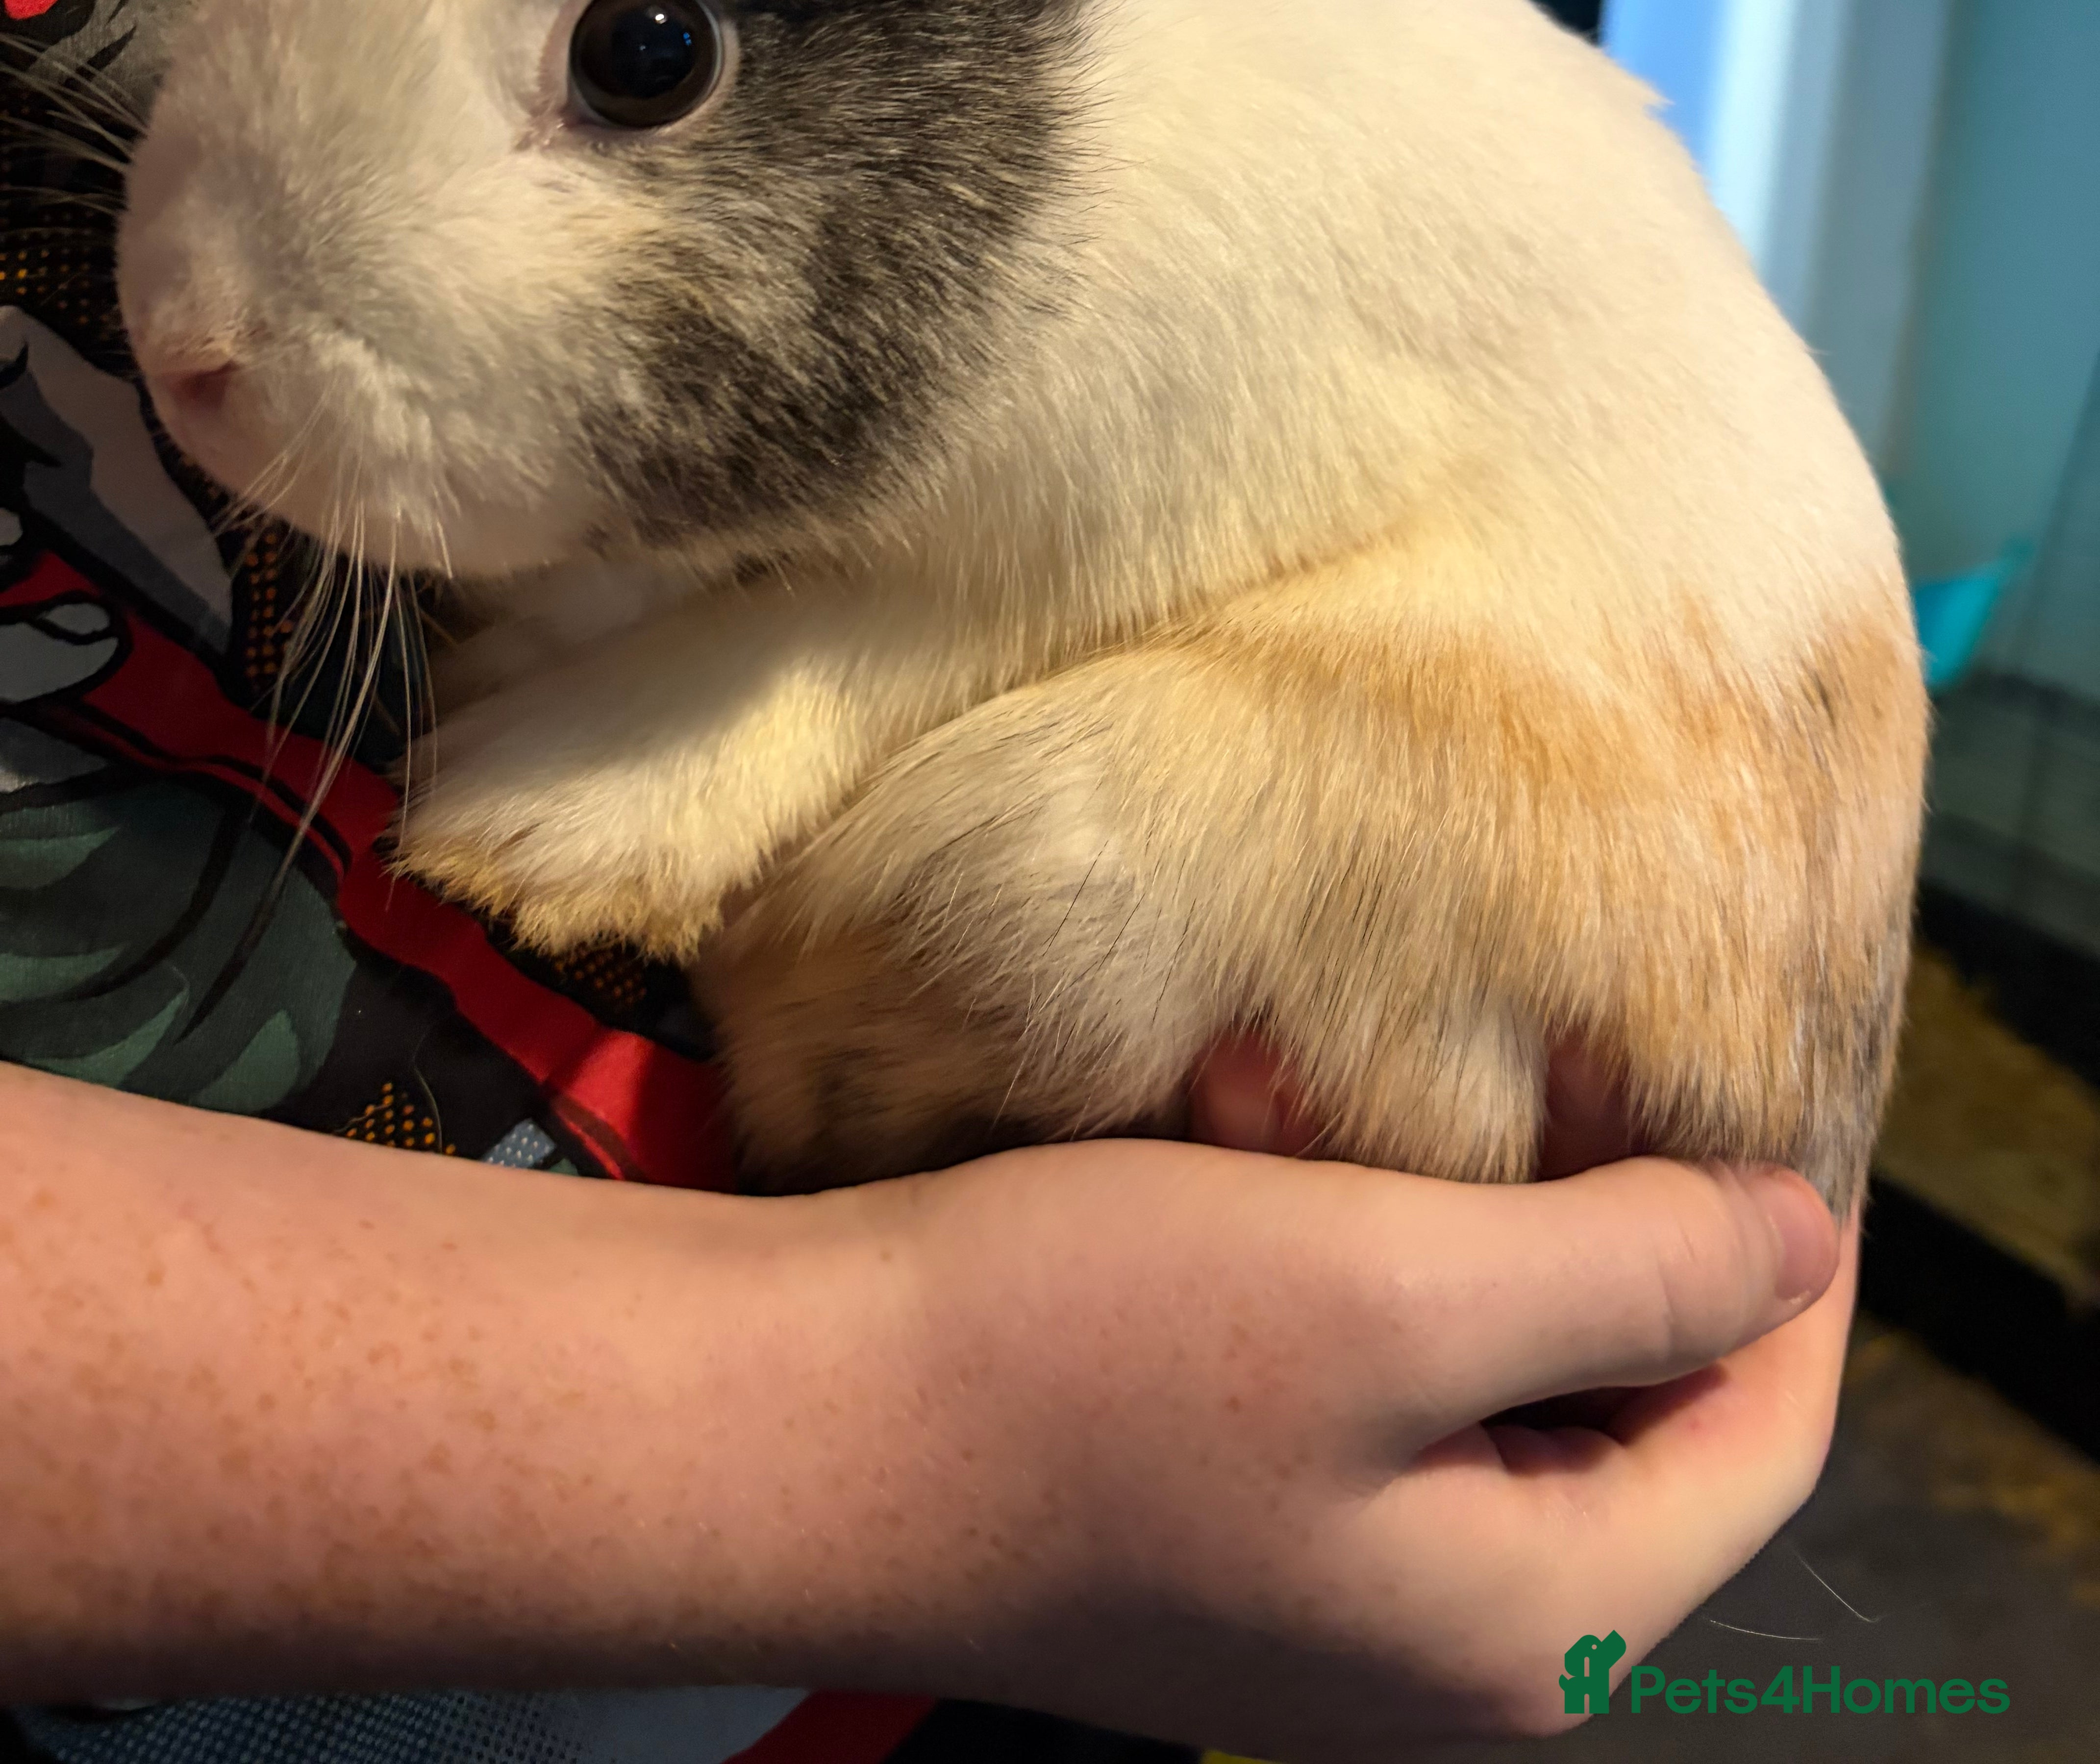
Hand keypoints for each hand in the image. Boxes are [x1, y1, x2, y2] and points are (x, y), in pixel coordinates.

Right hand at [828, 1141, 1847, 1757]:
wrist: (798, 1425)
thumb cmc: (1089, 1355)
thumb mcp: (1398, 1290)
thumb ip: (1627, 1271)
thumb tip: (1798, 1240)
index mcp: (1538, 1626)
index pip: (1760, 1427)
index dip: (1782, 1249)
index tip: (1759, 1081)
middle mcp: (1453, 1639)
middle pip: (1623, 1395)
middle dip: (1586, 1203)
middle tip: (1537, 1040)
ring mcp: (1332, 1583)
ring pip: (1482, 1360)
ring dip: (1443, 1201)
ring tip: (1349, 1079)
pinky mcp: (1232, 1513)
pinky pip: (1362, 1366)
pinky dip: (1340, 1237)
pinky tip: (1249, 1136)